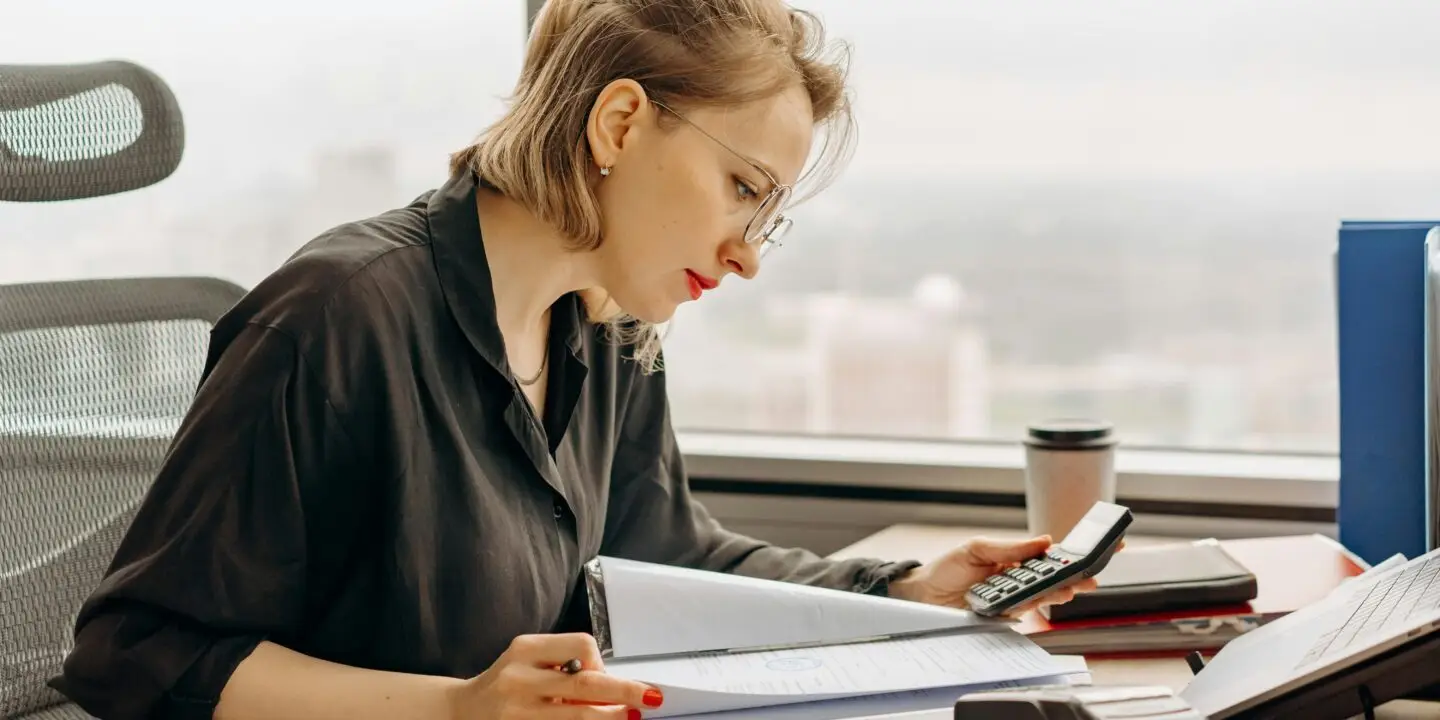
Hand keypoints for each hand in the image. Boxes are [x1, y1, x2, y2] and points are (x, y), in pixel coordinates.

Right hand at [451, 633, 664, 718]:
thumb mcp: (528, 661)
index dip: (602, 663)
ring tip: (627, 717)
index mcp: (525, 649)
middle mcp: (518, 679)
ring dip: (608, 718)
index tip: (604, 676)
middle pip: (585, 685)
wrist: (460, 712)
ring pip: (576, 717)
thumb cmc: (505, 683)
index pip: (581, 645)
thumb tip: (615, 684)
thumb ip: (563, 665)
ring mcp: (516, 712)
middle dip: (624, 692)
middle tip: (651, 697)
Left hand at [887, 536, 1112, 616]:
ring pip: (1045, 596)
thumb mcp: (977, 549)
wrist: (923, 595)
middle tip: (1093, 573)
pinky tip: (1047, 597)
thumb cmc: (947, 569)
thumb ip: (1010, 548)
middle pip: (1055, 578)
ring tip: (1074, 586)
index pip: (1051, 556)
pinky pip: (1025, 610)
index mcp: (1016, 560)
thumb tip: (1044, 540)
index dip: (1077, 552)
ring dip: (1061, 591)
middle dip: (1077, 576)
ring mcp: (1014, 599)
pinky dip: (1036, 603)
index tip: (1104, 544)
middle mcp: (1019, 581)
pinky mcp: (1004, 616)